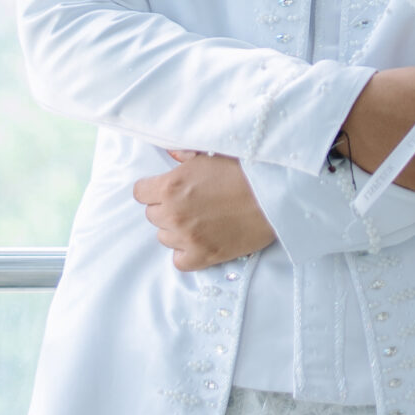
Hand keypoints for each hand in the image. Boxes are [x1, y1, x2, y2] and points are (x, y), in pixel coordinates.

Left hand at [133, 152, 275, 270]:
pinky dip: (186, 253)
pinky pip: (179, 261)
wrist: (274, 195)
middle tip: (191, 202)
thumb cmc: (245, 170)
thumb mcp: (211, 154)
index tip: (166, 189)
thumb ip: (185, 155)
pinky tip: (200, 240)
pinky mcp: (203, 256)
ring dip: (176, 229)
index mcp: (170, 185)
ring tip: (200, 220)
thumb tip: (171, 154)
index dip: (153, 189)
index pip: (139, 193)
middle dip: (166, 208)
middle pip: (152, 215)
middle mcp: (173, 213)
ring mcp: (187, 237)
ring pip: (164, 237)